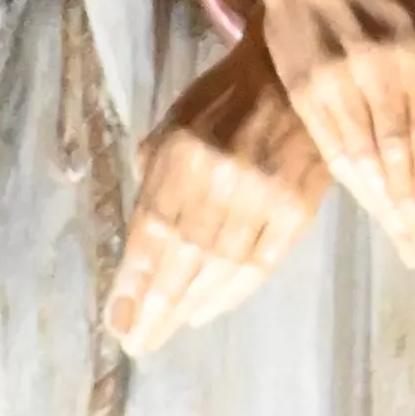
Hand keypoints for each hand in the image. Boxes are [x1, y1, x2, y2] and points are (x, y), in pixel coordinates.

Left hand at [108, 35, 332, 352]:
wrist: (298, 73)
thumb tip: (142, 231)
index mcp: (184, 152)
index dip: (134, 280)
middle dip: (154, 307)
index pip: (152, 229)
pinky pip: (260, 263)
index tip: (116, 318)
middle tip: (135, 343)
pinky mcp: (297, 209)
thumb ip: (155, 173)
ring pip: (219, 268)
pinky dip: (230, 295)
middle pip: (182, 258)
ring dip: (186, 307)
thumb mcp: (177, 119)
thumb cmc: (228, 95)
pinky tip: (204, 314)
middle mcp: (221, 179)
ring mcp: (263, 197)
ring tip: (161, 335)